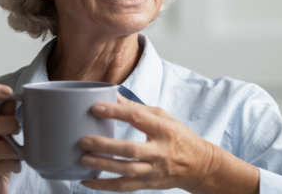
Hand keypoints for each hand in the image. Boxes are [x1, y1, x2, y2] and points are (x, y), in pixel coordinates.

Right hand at [0, 84, 22, 193]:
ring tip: (18, 154)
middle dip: (8, 125)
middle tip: (17, 131)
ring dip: (15, 150)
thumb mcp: (0, 136)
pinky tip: (14, 167)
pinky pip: (1, 165)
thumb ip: (4, 117)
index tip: (8, 92)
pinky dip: (14, 164)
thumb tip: (13, 98)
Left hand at [78, 95, 214, 192]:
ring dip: (102, 166)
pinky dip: (104, 186)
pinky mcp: (148, 184)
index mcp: (163, 129)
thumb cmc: (179, 137)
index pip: (138, 118)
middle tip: (84, 140)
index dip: (116, 112)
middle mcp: (159, 151)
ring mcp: (154, 170)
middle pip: (130, 150)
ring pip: (126, 171)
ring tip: (82, 159)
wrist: (198, 166)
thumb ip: (138, 109)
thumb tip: (114, 97)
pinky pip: (124, 187)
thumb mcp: (164, 117)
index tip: (96, 108)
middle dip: (105, 146)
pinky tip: (87, 180)